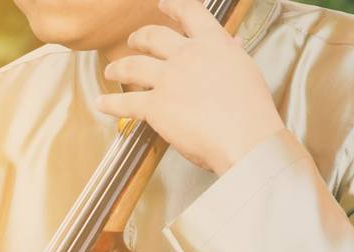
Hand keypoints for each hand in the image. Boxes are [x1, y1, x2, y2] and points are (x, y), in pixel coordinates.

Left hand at [99, 0, 283, 175]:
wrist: (243, 136)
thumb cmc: (251, 112)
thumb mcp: (246, 71)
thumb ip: (231, 55)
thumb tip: (231, 45)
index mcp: (212, 43)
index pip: (189, 13)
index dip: (172, 7)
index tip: (163, 4)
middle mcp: (187, 54)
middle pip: (154, 37)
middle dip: (139, 37)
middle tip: (133, 40)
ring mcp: (169, 79)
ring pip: (134, 66)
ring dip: (119, 66)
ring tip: (111, 70)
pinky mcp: (156, 106)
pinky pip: (127, 102)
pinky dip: (111, 102)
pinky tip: (102, 102)